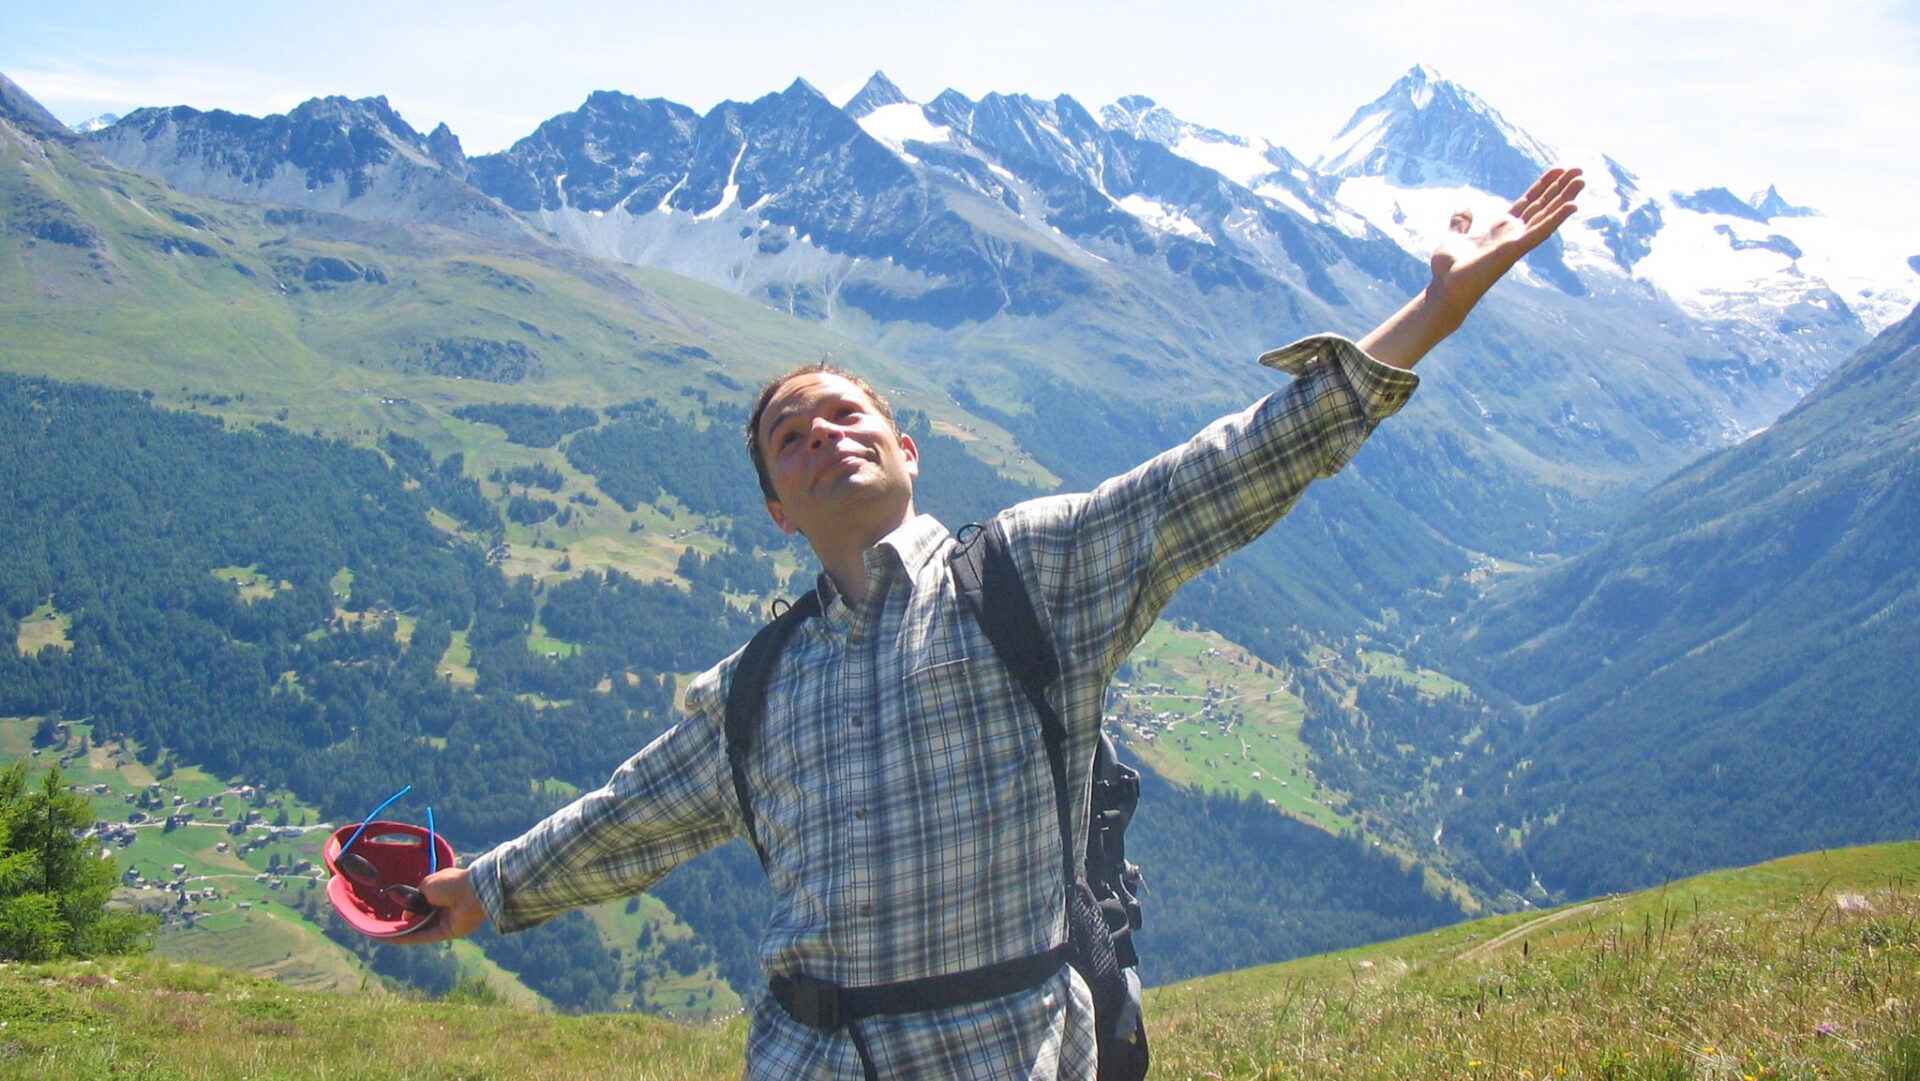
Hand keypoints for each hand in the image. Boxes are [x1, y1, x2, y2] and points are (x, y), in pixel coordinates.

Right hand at [389, 866, 488, 943]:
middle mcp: (442, 907)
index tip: (392, 910)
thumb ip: (415, 899)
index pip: (421, 901)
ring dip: (402, 932)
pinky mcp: (446, 933)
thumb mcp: (427, 885)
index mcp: (441, 891)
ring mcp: (445, 921)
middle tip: (383, 925)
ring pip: (420, 928)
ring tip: (382, 934)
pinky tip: (393, 939)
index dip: (408, 907)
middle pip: (419, 917)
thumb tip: (405, 916)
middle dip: (403, 921)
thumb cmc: (451, 883)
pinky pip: (424, 936)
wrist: (471, 892)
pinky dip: (409, 938)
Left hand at [1359, 167, 1583, 368]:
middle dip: (1560, 187)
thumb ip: (1461, 222)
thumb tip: (1464, 207)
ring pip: (1547, 215)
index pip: (1528, 202)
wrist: (1445, 290)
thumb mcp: (1453, 237)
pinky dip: (1556, 218)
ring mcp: (1516, 242)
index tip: (1558, 171)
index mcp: (1501, 229)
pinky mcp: (1514, 250)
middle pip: (1542, 206)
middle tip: (1579, 170)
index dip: (1543, 186)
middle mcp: (1513, 234)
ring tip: (1582, 180)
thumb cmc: (1448, 270)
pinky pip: (1540, 231)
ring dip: (1565, 197)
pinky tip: (1573, 205)